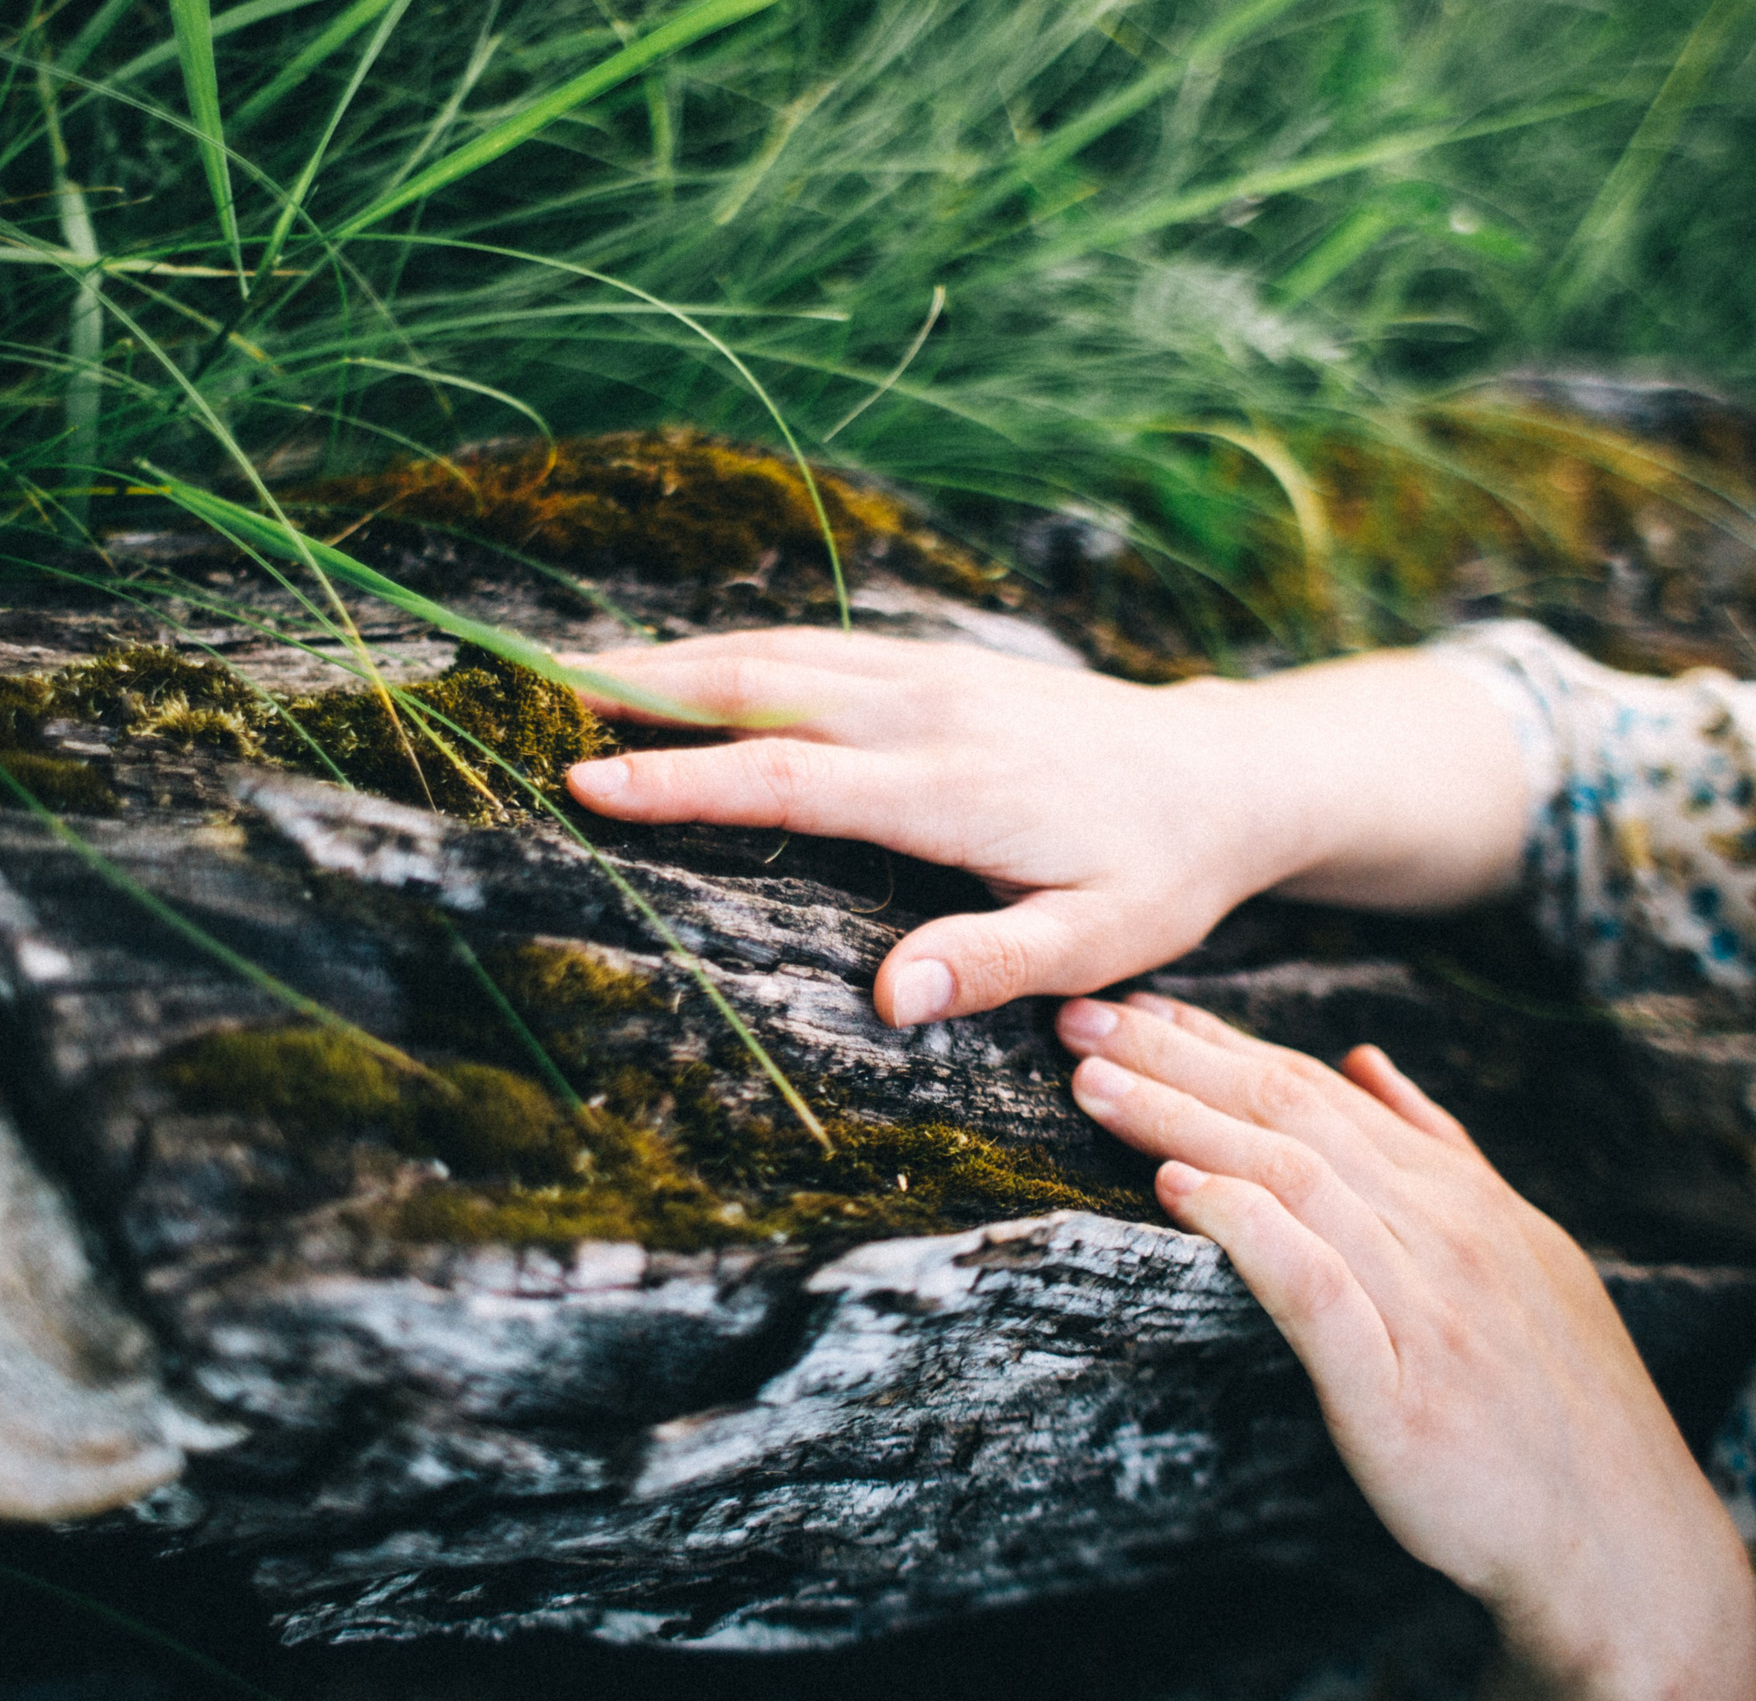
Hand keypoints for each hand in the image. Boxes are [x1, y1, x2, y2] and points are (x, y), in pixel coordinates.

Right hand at [564, 629, 1527, 1025]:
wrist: (1225, 771)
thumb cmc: (1162, 872)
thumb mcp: (1101, 943)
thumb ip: (993, 963)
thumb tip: (887, 1000)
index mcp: (954, 789)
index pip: (788, 779)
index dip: (681, 780)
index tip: (584, 778)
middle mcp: (929, 711)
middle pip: (760, 685)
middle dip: (642, 686)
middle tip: (530, 693)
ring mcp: (931, 673)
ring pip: (779, 652)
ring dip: (675, 658)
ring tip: (573, 671)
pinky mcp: (936, 663)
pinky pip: (814, 644)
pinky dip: (734, 650)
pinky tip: (684, 665)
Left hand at [1056, 991, 1755, 1700]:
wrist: (1625, 1541)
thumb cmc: (1558, 1403)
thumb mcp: (1519, 1251)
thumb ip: (1440, 1152)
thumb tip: (1368, 1060)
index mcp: (1457, 1195)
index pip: (1318, 1090)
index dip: (1219, 1042)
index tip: (1134, 1005)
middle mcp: (1442, 1229)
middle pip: (1291, 1114)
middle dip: (1177, 1058)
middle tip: (1078, 1016)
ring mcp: (1426, 1305)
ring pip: (1292, 1180)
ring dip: (1185, 1122)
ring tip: (1095, 1085)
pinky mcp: (1403, 1391)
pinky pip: (1317, 1290)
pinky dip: (1247, 1230)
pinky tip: (1180, 1190)